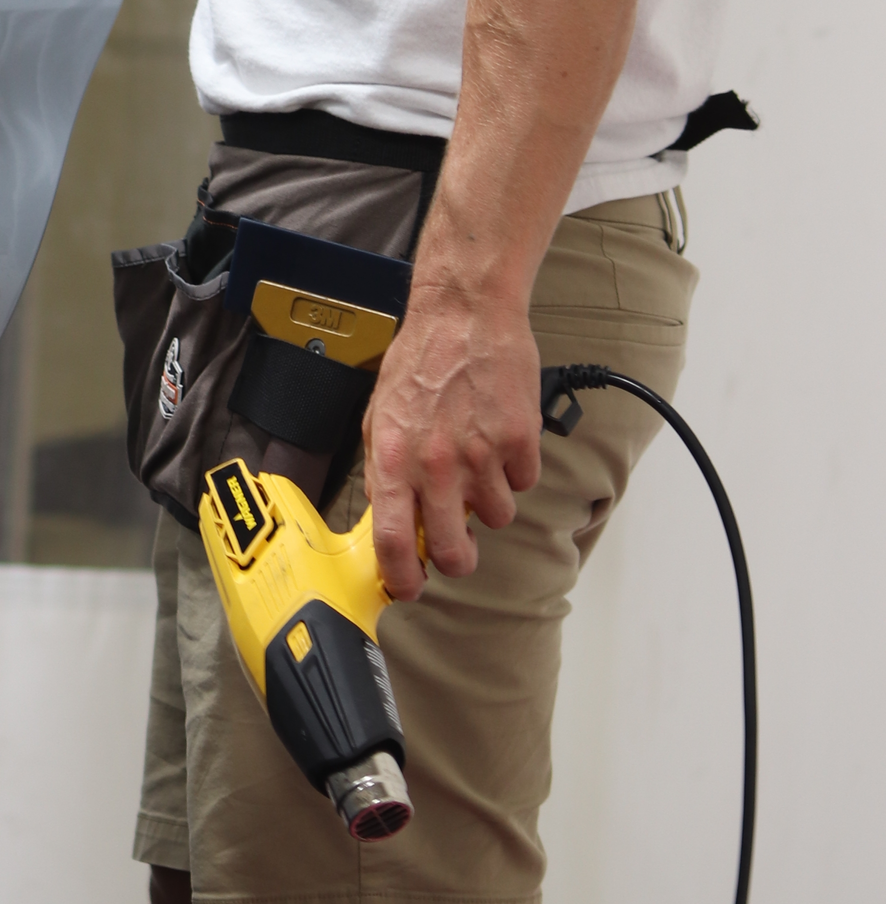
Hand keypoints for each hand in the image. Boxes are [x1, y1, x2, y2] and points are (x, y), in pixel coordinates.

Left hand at [362, 281, 541, 599]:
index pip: (392, 542)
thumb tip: (388, 519)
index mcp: (391, 459)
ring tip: (478, 459)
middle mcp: (434, 465)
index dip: (402, 579)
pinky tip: (499, 436)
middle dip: (458, 559)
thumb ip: (384, 470)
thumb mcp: (380, 416)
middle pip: (454, 552)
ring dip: (489, 500)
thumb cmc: (420, 360)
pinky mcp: (519, 441)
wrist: (465, 314)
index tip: (410, 589)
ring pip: (496, 518)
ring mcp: (480, 455)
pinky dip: (516, 470)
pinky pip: (524, 482)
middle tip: (458, 545)